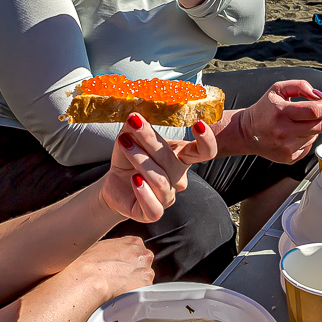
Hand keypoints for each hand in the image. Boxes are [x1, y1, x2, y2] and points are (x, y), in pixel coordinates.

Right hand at [67, 236, 154, 301]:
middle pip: (144, 262)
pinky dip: (136, 292)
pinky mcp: (145, 286)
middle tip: (122, 276)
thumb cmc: (92, 264)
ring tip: (121, 286)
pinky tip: (124, 292)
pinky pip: (144, 290)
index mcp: (134, 242)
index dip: (131, 259)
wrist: (90, 279)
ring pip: (145, 277)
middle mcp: (142, 254)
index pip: (139, 249)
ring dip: (136, 281)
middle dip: (136, 269)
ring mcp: (145, 270)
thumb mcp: (104, 246)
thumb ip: (118, 247)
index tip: (124, 265)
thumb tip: (118, 254)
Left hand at [99, 113, 216, 223]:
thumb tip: (137, 109)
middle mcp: (178, 178)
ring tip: (124, 142)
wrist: (114, 183)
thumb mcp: (131, 136)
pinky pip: (154, 206)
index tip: (198, 123)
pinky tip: (134, 179)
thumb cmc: (129, 158)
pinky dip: (143, 192)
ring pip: (160, 180)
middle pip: (171, 160)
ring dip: (140, 159)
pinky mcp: (152, 213)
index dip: (207, 140)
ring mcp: (167, 197)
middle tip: (134, 121)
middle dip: (150, 138)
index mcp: (180, 158)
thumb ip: (137, 124)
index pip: (204, 152)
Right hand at [238, 80, 321, 163]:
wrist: (247, 132)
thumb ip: (300, 86)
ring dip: (311, 128)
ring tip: (297, 124)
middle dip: (321, 117)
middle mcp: (284, 132)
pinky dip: (305, 139)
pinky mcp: (289, 157)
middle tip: (315, 113)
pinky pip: (308, 147)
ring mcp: (287, 147)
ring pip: (315, 136)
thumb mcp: (277, 89)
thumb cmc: (263, 110)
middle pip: (319, 125)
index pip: (314, 111)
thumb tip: (319, 95)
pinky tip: (293, 134)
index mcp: (281, 112)